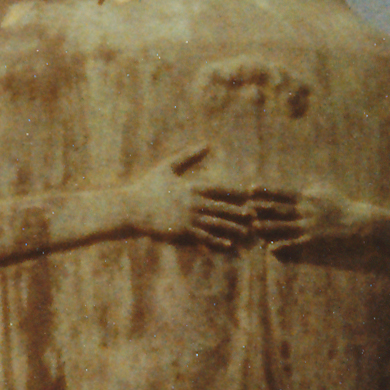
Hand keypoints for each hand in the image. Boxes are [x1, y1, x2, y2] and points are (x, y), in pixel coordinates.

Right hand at [129, 143, 252, 251]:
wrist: (132, 208)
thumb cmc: (149, 186)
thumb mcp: (167, 167)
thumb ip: (188, 156)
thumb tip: (207, 143)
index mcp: (192, 187)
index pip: (220, 188)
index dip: (237, 191)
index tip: (251, 193)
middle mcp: (193, 203)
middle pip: (223, 207)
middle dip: (240, 212)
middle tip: (257, 215)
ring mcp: (188, 218)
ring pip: (216, 224)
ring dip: (233, 228)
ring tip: (246, 233)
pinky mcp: (182, 232)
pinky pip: (203, 237)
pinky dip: (217, 241)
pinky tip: (228, 245)